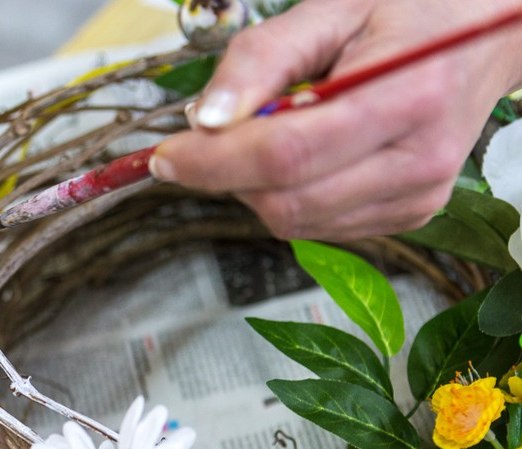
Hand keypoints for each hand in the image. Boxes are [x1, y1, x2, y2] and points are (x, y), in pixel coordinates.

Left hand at [150, 0, 521, 240]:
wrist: (482, 39)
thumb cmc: (406, 13)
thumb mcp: (330, 9)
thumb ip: (262, 59)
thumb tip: (205, 118)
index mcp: (405, 98)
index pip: (285, 155)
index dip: (213, 162)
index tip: (166, 155)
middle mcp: (418, 161)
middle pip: (284, 201)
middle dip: (227, 176)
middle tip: (210, 139)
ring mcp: (417, 197)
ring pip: (294, 222)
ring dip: (255, 187)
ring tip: (271, 134)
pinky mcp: (409, 215)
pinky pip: (317, 226)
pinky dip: (287, 196)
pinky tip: (303, 157)